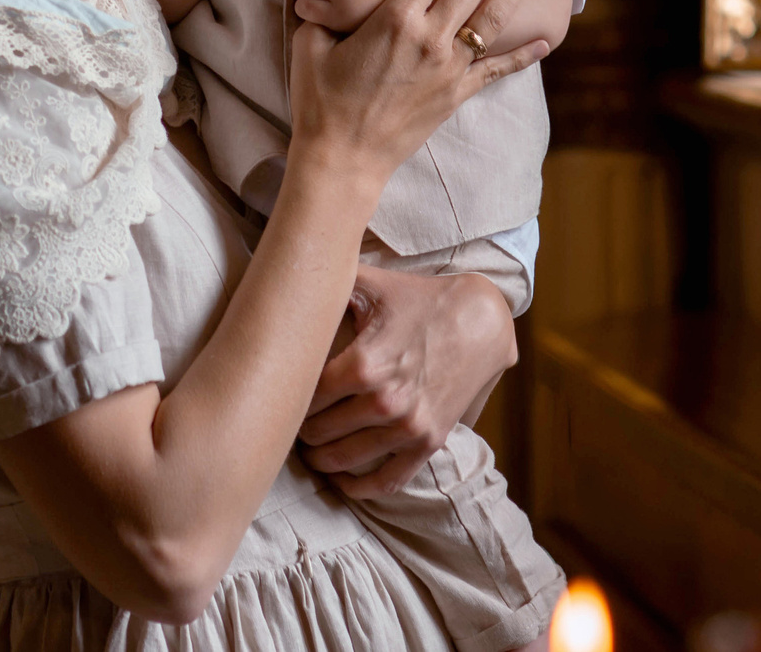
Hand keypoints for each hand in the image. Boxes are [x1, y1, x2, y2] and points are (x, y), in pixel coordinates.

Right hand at [286, 0, 552, 189]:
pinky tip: (545, 41)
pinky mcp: (458, 93)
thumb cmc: (320, 102)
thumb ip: (327, 11)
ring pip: (494, 16)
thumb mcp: (311, 44)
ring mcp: (450, 67)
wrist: (343, 157)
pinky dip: (525, 55)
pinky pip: (500, 69)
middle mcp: (430, 38)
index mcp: (394, 19)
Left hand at [302, 268, 518, 495]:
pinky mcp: (430, 441)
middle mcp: (385, 401)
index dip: (287, 397)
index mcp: (364, 363)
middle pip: (319, 432)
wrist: (481, 319)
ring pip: (346, 459)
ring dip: (321, 459)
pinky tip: (342, 483)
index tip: (279, 395)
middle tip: (290, 423)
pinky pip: (389, 481)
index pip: (305, 397)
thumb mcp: (371, 282)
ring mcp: (410, 426)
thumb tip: (287, 272)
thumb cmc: (418, 297)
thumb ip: (327, 280)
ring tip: (309, 450)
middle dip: (300, 429)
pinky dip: (361, 488)